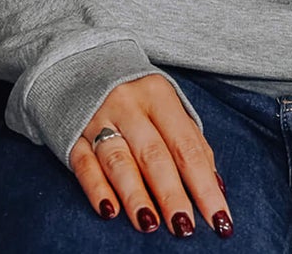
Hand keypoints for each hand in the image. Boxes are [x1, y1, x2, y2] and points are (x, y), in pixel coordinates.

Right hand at [67, 74, 231, 238]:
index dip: (204, 186)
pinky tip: (110, 211)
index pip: (186, 146)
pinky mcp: (72, 134)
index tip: (219, 221)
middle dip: (170, 194)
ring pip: (118, 160)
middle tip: (184, 228)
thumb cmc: (138, 97)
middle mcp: (126, 104)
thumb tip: (216, 188)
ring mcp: (96, 118)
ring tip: (149, 224)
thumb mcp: (167, 106)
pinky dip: (96, 189)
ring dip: (135, 195)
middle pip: (153, 154)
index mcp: (157, 94)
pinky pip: (84, 164)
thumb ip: (191, 142)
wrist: (83, 64)